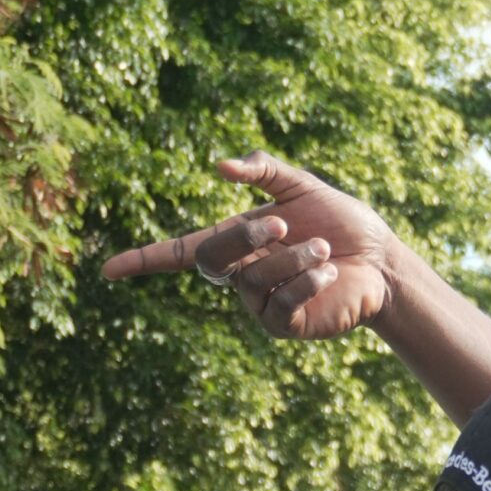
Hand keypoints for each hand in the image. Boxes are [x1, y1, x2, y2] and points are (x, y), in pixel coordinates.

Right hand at [101, 153, 400, 340]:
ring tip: (323, 248)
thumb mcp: (303, 187)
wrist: (383, 261)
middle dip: (244, 237)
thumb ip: (264, 171)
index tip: (107, 271)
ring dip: (292, 259)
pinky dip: (304, 283)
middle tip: (284, 223)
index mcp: (238, 243)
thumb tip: (220, 166)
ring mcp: (263, 304)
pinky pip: (280, 305)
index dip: (144, 261)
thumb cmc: (343, 224)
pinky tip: (329, 272)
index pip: (180, 253)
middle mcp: (242, 276)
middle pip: (212, 260)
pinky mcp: (288, 325)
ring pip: (253, 280)